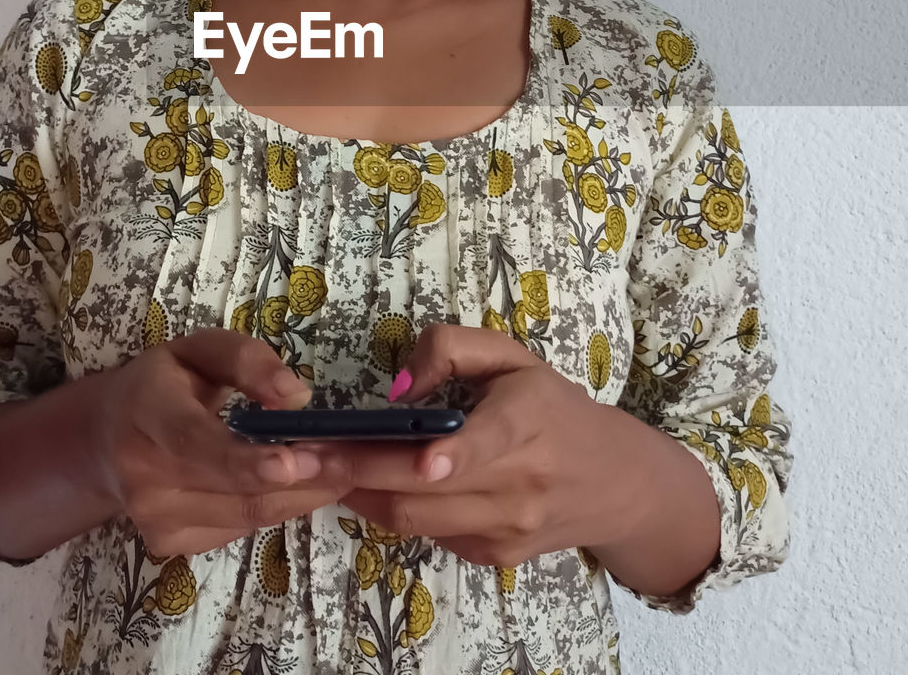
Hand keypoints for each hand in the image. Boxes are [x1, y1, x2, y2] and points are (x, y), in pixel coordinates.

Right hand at [90, 328, 350, 558]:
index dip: (246, 460)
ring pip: (246, 516)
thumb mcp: (201, 349)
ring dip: (300, 495)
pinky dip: (277, 506)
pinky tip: (296, 483)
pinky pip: (240, 528)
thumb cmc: (165, 383)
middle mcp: (142, 473)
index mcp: (146, 411)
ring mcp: (153, 518)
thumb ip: (247, 359)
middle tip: (350, 460)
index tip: (297, 462)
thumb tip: (296, 396)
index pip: (195, 443)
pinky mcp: (170, 544)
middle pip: (233, 491)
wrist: (106, 438)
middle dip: (301, 480)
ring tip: (337, 468)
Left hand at [308, 324, 648, 567]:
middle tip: (295, 455)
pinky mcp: (494, 558)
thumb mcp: (511, 357)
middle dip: (355, 471)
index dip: (455, 456)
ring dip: (358, 493)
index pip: (490, 443)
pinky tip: (370, 483)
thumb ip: (452, 350)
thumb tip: (399, 388)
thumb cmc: (551, 406)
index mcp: (527, 422)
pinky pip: (428, 534)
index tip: (424, 461)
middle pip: (424, 488)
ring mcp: (505, 529)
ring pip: (415, 519)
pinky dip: (391, 509)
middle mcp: (519, 484)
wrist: (612, 482)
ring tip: (312, 467)